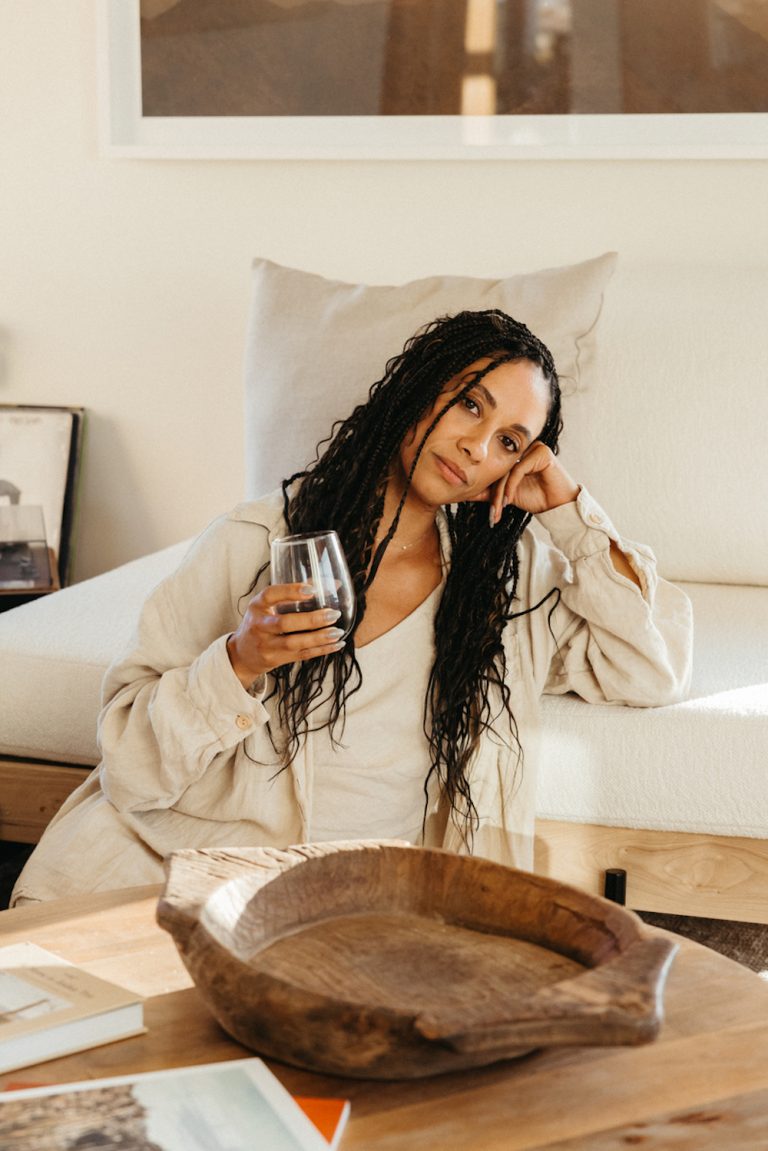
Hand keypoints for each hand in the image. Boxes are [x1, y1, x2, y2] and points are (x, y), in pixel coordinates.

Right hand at [226, 582, 345, 687]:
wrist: (242, 654)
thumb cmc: (260, 623)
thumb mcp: (267, 606)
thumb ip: (293, 594)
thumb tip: (330, 584)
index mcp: (257, 606)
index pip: (271, 595)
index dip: (291, 591)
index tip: (312, 590)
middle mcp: (259, 625)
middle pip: (285, 623)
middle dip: (312, 619)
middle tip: (333, 614)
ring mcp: (266, 645)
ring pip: (294, 643)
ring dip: (319, 638)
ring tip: (337, 632)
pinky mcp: (275, 659)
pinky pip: (301, 655)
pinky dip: (320, 650)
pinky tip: (335, 644)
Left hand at [472, 443, 579, 523]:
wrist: (558, 506)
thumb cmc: (537, 498)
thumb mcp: (507, 496)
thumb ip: (489, 493)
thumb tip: (465, 494)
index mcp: (516, 454)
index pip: (495, 468)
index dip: (488, 489)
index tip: (485, 510)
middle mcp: (524, 448)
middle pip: (500, 469)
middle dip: (494, 494)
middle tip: (492, 515)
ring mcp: (534, 447)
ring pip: (507, 470)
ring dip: (500, 493)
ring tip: (498, 510)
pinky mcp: (542, 451)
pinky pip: (518, 468)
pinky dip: (511, 486)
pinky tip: (509, 500)